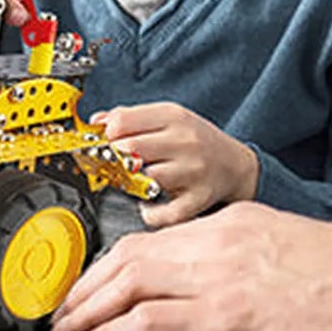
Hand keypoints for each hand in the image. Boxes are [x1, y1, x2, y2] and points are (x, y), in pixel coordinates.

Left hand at [49, 204, 331, 330]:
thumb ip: (235, 258)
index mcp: (231, 220)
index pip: (150, 238)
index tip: (90, 284)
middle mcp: (216, 241)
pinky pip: (146, 323)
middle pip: (127, 256)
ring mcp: (217, 278)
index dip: (108, 264)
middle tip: (63, 311)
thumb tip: (199, 286)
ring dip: (86, 311)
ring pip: (126, 283)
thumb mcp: (278, 246)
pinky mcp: (223, 317)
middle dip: (85, 286)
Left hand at [92, 101, 257, 228]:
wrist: (235, 164)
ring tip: (138, 182)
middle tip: (118, 164)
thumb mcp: (168, 118)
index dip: (107, 134)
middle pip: (130, 148)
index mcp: (174, 117)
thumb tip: (96, 121)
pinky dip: (150, 213)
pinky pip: (162, 213)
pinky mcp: (197, 199)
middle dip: (117, 158)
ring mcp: (192, 171)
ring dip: (135, 184)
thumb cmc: (197, 141)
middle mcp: (185, 142)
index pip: (123, 121)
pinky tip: (150, 204)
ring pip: (145, 178)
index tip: (107, 142)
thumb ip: (130, 117)